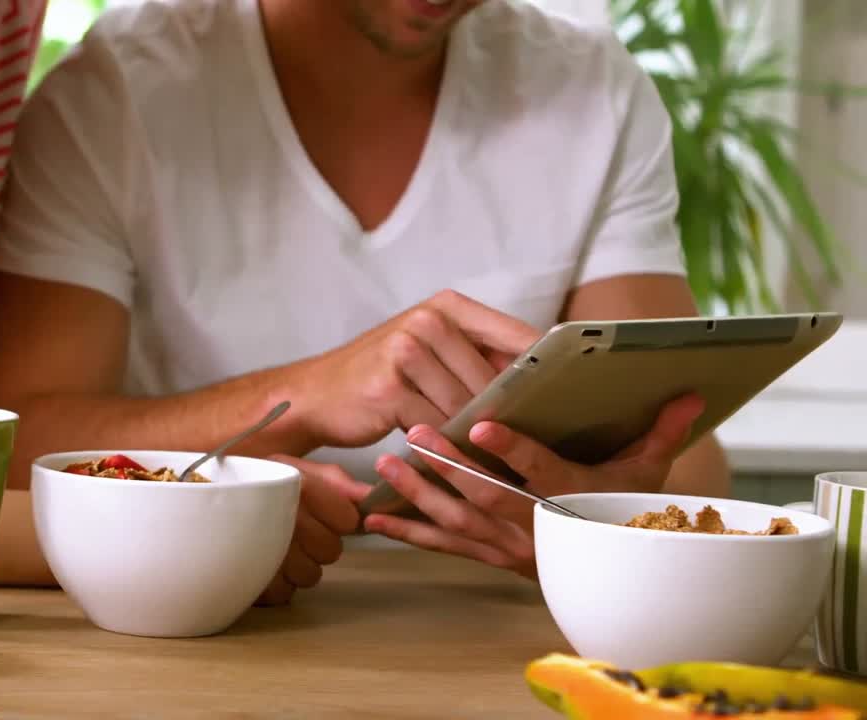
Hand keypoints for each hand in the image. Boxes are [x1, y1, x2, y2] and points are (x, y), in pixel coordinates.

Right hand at [256, 456, 366, 605]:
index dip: (337, 517)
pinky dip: (274, 584)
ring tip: (274, 545)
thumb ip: (336, 483)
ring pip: (310, 576)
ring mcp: (265, 552)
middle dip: (318, 543)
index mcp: (297, 483)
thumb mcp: (294, 470)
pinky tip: (260, 562)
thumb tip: (370, 499)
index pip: (346, 518)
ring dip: (297, 566)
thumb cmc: (252, 482)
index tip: (318, 511)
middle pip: (331, 550)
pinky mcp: (250, 582)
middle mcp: (282, 517)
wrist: (196, 496)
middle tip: (292, 529)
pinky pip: (283, 594)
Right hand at [287, 290, 538, 449]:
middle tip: (534, 445)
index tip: (577, 399)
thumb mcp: (428, 351)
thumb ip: (477, 357)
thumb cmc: (382, 378)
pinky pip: (437, 426)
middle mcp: (426, 321)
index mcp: (445, 306)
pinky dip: (449, 448)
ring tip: (498, 459)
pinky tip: (458, 462)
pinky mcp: (390, 389)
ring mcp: (406, 352)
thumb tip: (544, 384)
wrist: (315, 395)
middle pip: (493, 379)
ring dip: (478, 436)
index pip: (517, 337)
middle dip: (509, 414)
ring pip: (466, 406)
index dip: (547, 370)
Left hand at [359, 394, 705, 578]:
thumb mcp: (646, 474)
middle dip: (448, 465)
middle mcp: (537, 526)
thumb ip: (661, 432)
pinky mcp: (488, 556)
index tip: (481, 425)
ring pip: (458, 521)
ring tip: (386, 462)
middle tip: (413, 431)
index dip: (512, 449)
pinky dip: (408, 532)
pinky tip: (373, 517)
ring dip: (419, 493)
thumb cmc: (626, 512)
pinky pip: (443, 547)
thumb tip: (692, 393)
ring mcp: (509, 547)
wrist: (616, 574)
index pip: (541, 471)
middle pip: (486, 495)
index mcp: (573, 497)